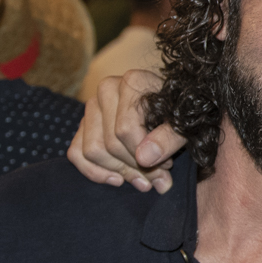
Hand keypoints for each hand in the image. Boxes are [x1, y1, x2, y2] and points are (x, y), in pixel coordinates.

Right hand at [65, 69, 183, 192]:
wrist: (171, 109)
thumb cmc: (180, 115)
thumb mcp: (185, 126)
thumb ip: (169, 139)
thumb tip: (144, 158)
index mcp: (132, 82)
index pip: (125, 130)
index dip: (147, 155)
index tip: (168, 164)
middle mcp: (106, 89)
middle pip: (110, 144)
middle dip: (135, 168)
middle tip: (158, 176)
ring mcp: (92, 106)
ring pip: (92, 151)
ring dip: (119, 172)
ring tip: (144, 179)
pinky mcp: (83, 124)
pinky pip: (76, 153)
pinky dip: (95, 172)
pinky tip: (118, 179)